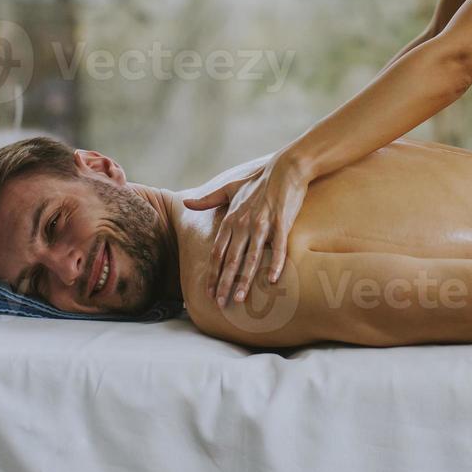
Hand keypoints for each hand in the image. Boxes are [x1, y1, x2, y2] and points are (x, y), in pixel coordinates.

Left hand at [183, 154, 308, 306]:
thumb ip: (208, 199)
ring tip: (240, 299)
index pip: (217, 252)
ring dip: (244, 280)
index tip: (208, 292)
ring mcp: (262, 224)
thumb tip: (186, 202)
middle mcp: (243, 223)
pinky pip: (278, 247)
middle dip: (224, 283)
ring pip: (251, 257)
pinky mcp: (281, 222)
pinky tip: (271, 281)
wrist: (286, 168)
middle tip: (219, 303)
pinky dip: (275, 264)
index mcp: (231, 218)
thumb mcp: (230, 188)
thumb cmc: (258, 181)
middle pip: (230, 259)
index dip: (212, 273)